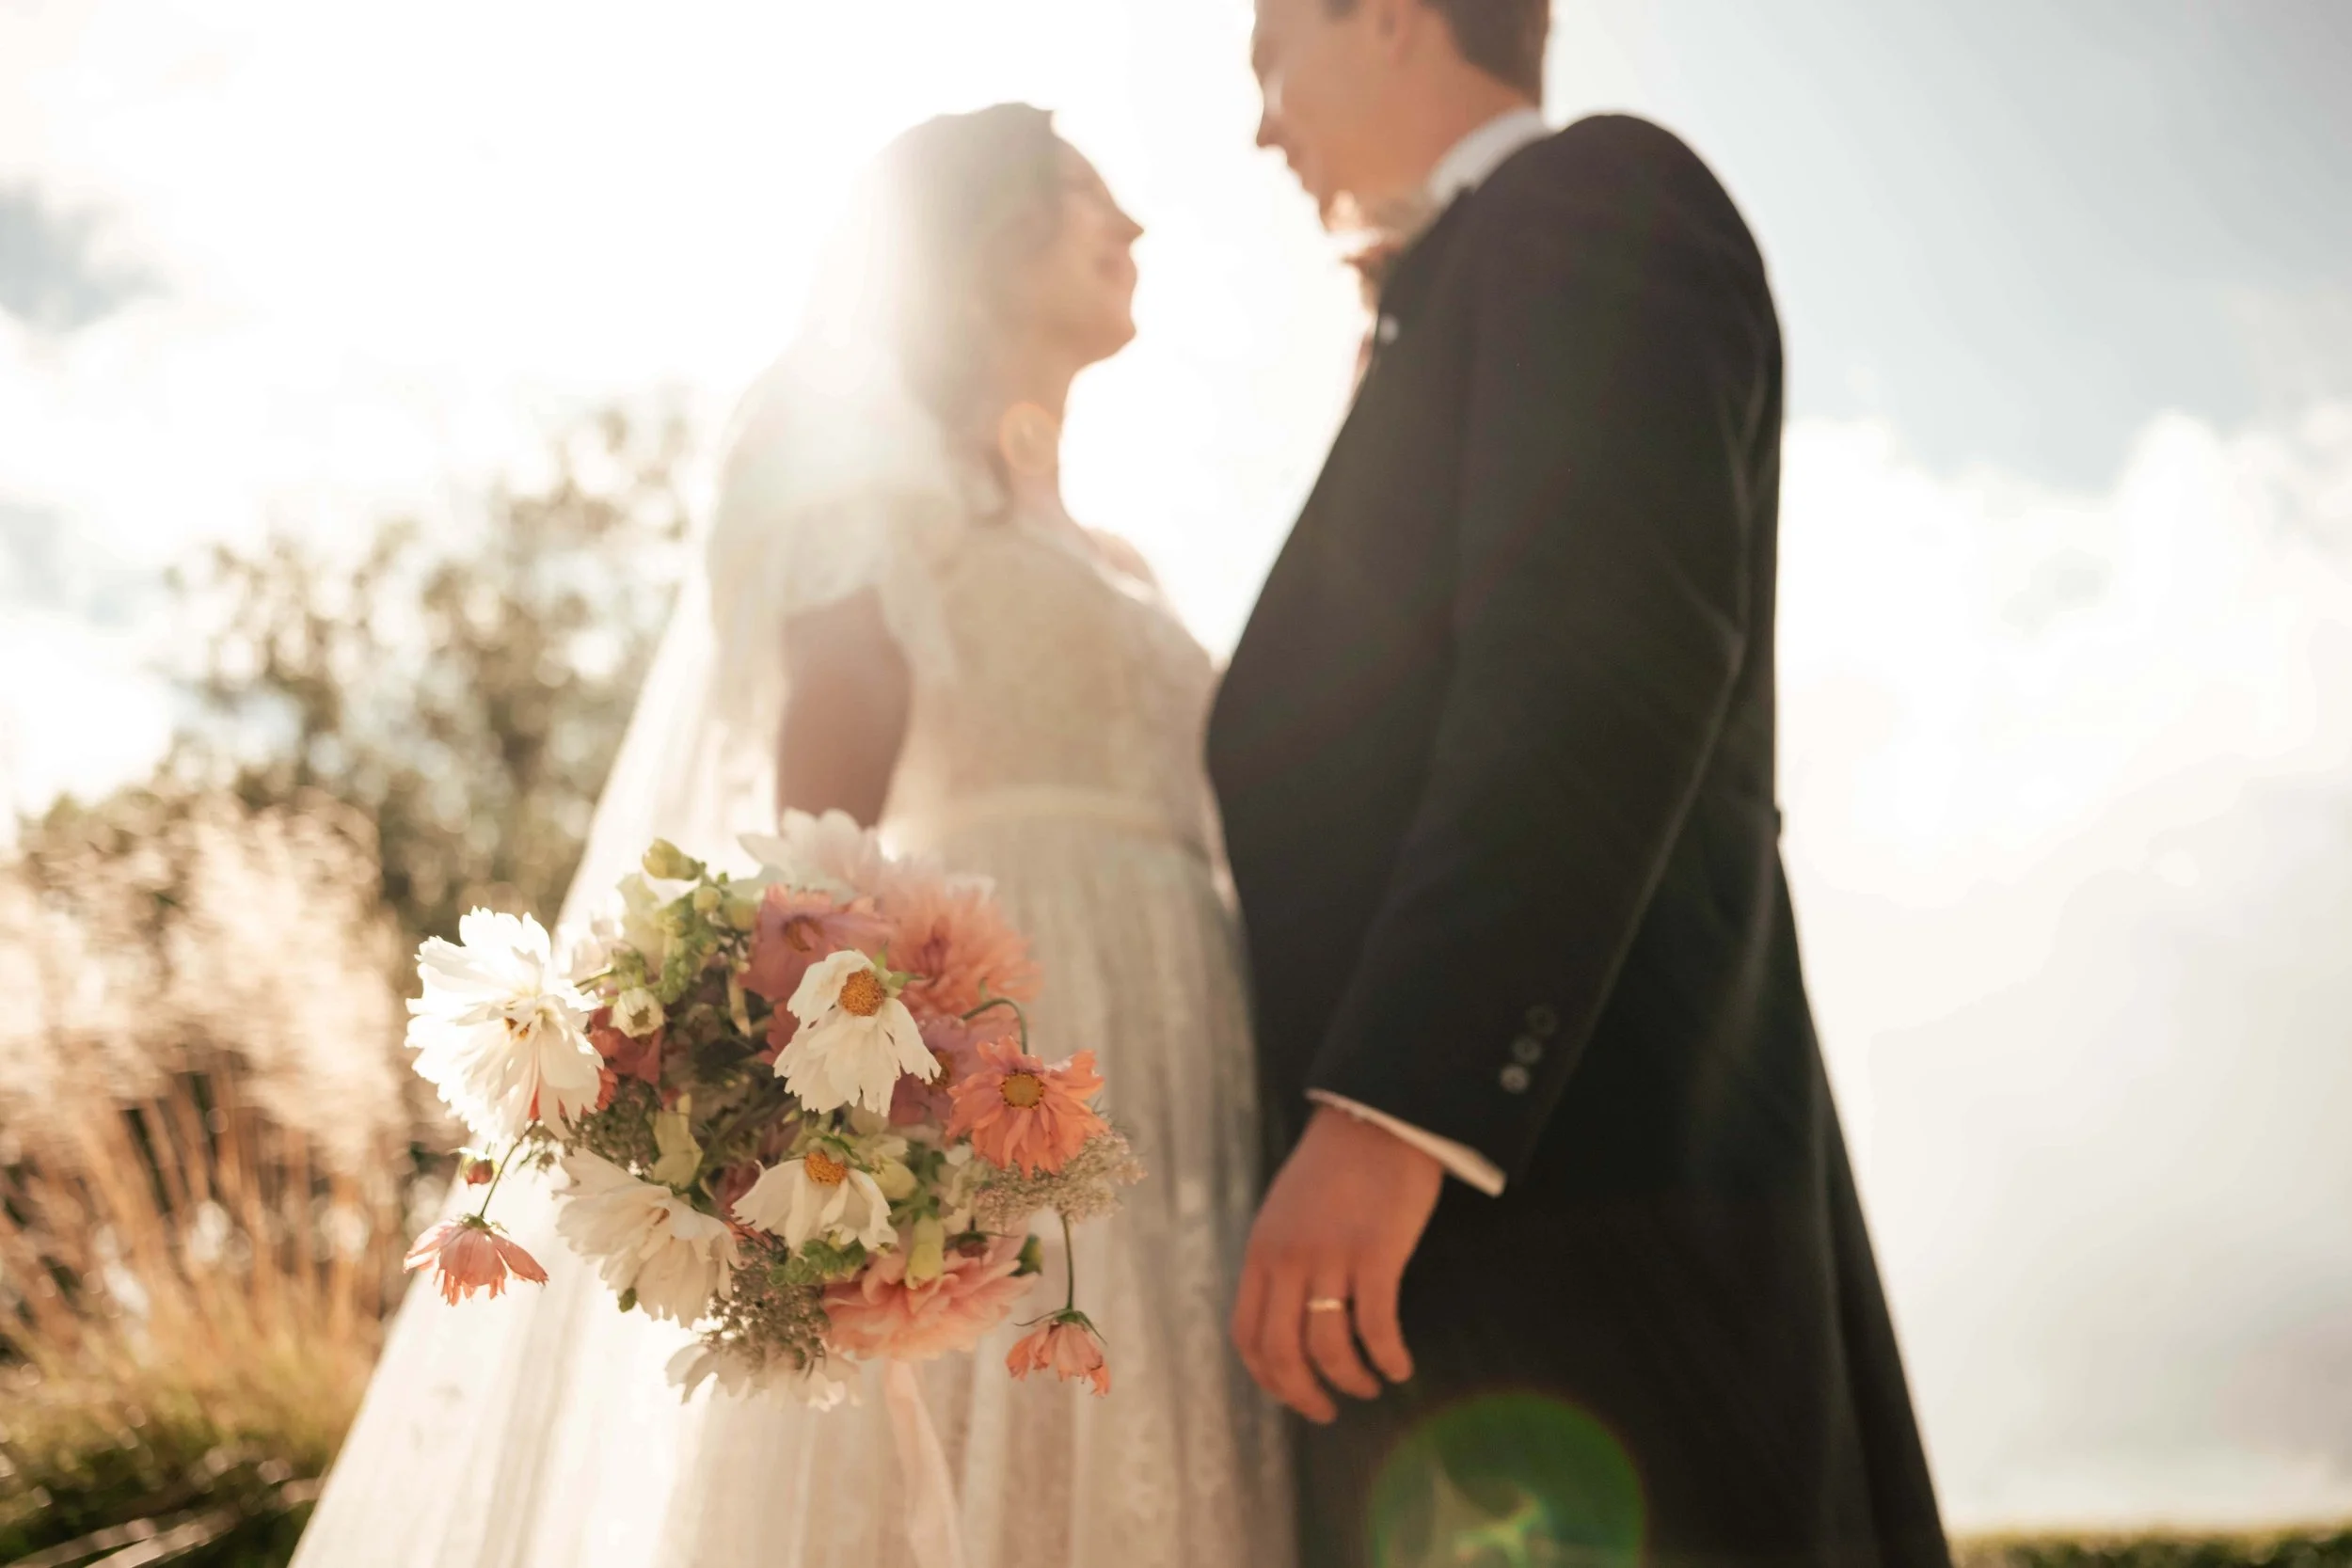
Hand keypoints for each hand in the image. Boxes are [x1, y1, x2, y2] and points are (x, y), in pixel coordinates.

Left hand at [1230, 1104, 1444, 1421]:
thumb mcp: (1286, 1213)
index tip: (1292, 1393)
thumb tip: (1290, 1314)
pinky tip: (1401, 1367)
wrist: (1376, 1118)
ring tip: (1371, 1385)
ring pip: (1329, 1348)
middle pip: (1282, 1353)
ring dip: (1352, 1380)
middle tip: (1329, 1411)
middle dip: (1304, 1395)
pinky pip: (1377, 1327)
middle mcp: (1287, 1260)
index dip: (1268, 1378)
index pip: (1247, 1335)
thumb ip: (1281, 1261)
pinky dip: (1389, 1358)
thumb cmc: (1336, 1167)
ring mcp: (1331, 1258)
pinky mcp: (1376, 1255)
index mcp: (1261, 1252)